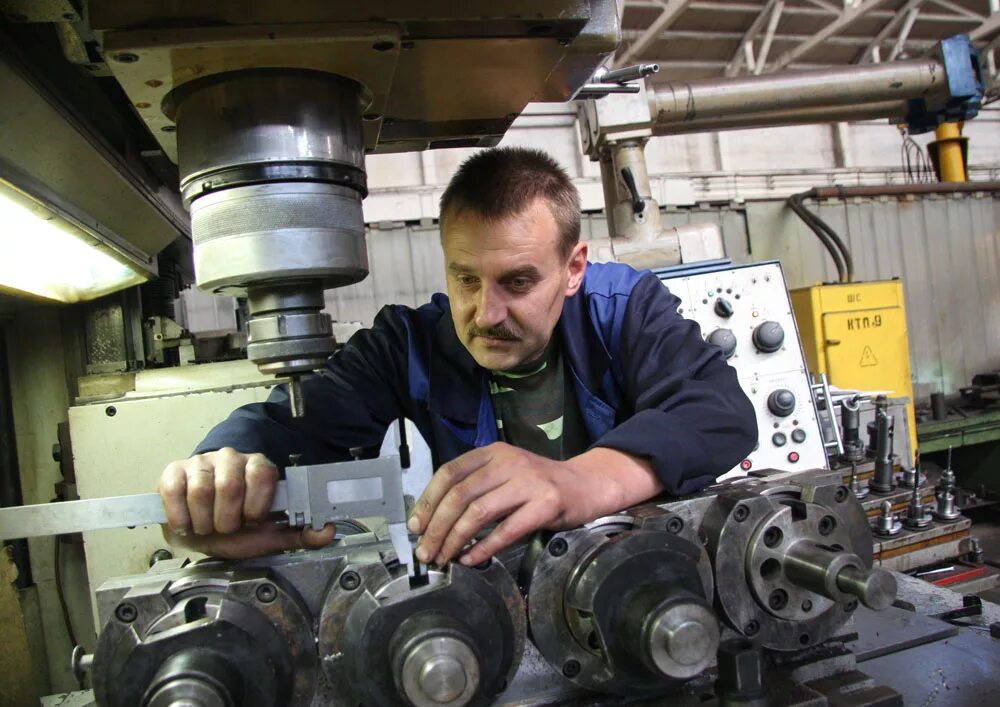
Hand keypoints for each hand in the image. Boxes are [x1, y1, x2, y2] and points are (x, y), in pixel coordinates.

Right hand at [157, 447, 334, 558]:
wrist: (199, 529)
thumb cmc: (236, 528)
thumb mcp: (269, 534)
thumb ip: (299, 532)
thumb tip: (327, 531)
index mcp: (258, 468)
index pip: (262, 473)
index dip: (256, 504)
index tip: (253, 520)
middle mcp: (231, 459)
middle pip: (230, 485)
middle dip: (228, 519)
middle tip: (228, 527)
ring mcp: (202, 463)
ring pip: (202, 490)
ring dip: (205, 521)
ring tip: (208, 526)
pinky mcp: (174, 471)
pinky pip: (175, 489)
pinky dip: (181, 515)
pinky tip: (187, 523)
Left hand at [406, 442, 661, 566]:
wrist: (586, 485)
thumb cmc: (539, 485)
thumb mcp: (505, 475)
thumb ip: (476, 487)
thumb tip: (434, 521)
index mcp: (492, 453)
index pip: (449, 472)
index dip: (428, 501)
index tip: (415, 527)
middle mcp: (508, 462)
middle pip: (459, 494)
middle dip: (437, 527)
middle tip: (425, 552)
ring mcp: (528, 482)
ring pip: (478, 512)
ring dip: (455, 540)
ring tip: (444, 559)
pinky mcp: (546, 504)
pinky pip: (507, 530)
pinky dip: (484, 548)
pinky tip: (472, 560)